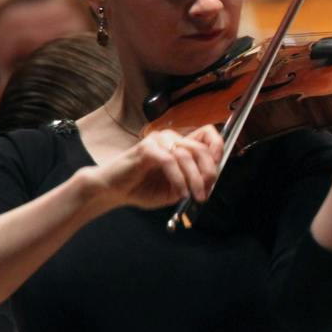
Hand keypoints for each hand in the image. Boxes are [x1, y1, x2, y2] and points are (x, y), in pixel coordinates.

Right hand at [88, 126, 223, 209]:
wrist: (113, 191)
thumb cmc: (141, 188)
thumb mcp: (175, 188)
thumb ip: (191, 181)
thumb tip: (210, 182)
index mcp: (179, 144)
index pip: (207, 134)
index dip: (218, 149)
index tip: (218, 170)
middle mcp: (171, 138)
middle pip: (200, 148)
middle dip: (209, 172)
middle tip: (206, 192)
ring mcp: (158, 141)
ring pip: (186, 156)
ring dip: (195, 179)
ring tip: (195, 196)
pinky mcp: (146, 148)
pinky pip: (170, 162)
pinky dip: (179, 179)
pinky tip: (181, 193)